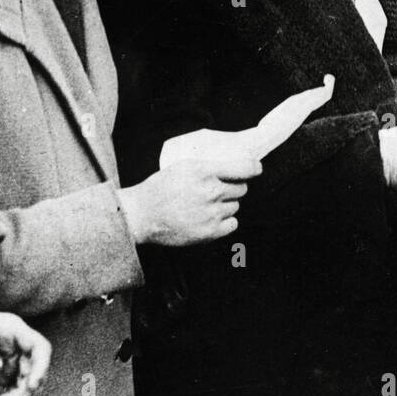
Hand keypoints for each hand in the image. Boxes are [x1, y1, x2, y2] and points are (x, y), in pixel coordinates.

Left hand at [0, 292, 51, 395]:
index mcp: (14, 330)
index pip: (39, 347)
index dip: (41, 366)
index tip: (32, 386)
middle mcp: (18, 345)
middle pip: (35, 369)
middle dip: (25, 389)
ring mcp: (12, 359)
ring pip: (27, 382)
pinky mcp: (3, 372)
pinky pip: (15, 388)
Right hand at [120, 157, 261, 246]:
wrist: (141, 215)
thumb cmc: (161, 188)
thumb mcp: (183, 165)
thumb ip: (210, 165)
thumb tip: (238, 162)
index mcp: (204, 171)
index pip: (246, 168)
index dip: (254, 168)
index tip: (256, 168)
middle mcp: (210, 192)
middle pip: (242, 189)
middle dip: (234, 187)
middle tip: (218, 189)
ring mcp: (211, 214)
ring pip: (235, 206)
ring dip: (226, 204)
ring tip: (206, 204)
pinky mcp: (209, 233)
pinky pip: (232, 223)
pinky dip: (225, 221)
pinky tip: (210, 217)